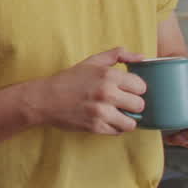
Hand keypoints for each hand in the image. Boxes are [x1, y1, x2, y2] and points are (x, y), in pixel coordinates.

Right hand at [32, 47, 147, 134]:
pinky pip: (118, 131)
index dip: (135, 89)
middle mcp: (107, 93)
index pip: (141, 87)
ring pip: (132, 122)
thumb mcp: (92, 61)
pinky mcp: (96, 127)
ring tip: (116, 113)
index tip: (127, 90)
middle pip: (140, 105)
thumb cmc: (69, 79)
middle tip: (122, 103)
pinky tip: (105, 119)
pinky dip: (114, 127)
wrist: (45, 99)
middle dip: (132, 104)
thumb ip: (118, 55)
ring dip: (126, 119)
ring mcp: (102, 112)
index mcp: (109, 75)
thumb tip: (142, 57)